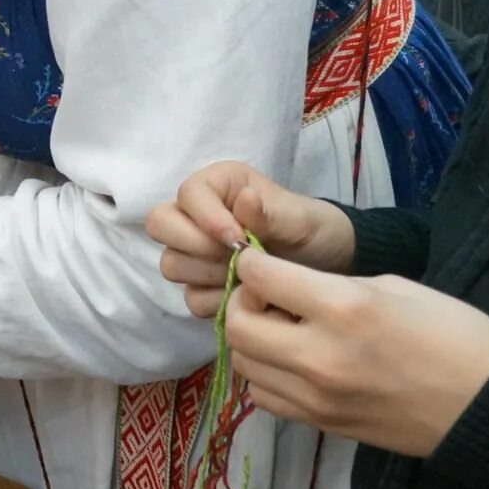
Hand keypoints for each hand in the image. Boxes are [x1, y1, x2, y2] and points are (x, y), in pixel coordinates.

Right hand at [148, 161, 355, 317]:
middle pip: (160, 225)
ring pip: (171, 264)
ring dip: (207, 275)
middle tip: (232, 258)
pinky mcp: (201, 286)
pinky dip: (216, 302)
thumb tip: (245, 200)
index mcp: (217, 186)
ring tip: (243, 277)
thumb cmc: (310, 229)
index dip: (206, 218)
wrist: (328, 266)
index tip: (239, 238)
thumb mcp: (298, 218)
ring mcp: (194, 252)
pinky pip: (191, 298)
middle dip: (196, 246)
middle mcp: (197, 215)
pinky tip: (242, 296)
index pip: (186, 193)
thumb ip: (268, 212)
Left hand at [224, 250, 488, 457]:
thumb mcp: (394, 286)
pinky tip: (294, 361)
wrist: (488, 406)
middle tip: (268, 294)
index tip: (262, 259)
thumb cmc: (453, 333)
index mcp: (344, 308)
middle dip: (243, 300)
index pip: (258, 277)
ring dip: (252, 339)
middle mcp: (320, 355)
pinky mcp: (322, 424)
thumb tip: (287, 286)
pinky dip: (267, 375)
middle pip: (237, 325)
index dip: (252, 261)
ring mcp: (318, 397)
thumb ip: (331, 285)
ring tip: (283, 329)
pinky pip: (265, 396)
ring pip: (243, 363)